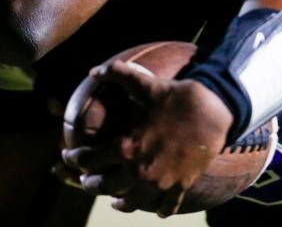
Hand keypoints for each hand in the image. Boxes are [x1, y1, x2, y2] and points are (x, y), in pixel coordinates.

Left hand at [61, 60, 232, 215]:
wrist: (212, 110)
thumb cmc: (175, 96)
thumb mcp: (143, 83)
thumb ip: (117, 74)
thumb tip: (94, 70)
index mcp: (125, 147)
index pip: (89, 160)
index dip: (74, 158)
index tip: (69, 157)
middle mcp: (138, 170)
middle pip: (102, 185)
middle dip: (90, 183)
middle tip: (86, 180)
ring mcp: (159, 182)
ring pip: (131, 202)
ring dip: (120, 203)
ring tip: (116, 201)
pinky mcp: (180, 186)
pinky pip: (166, 207)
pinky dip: (160, 210)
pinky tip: (157, 210)